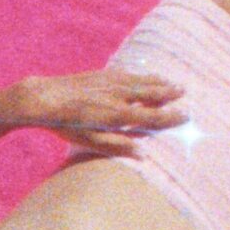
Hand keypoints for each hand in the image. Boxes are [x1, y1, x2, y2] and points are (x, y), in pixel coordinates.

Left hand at [2, 68, 185, 155]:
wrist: (44, 98)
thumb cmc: (66, 125)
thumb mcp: (90, 142)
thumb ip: (117, 147)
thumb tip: (143, 155)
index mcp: (117, 115)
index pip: (151, 117)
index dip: (170, 117)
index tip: (185, 116)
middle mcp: (118, 96)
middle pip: (151, 94)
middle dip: (169, 94)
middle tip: (185, 94)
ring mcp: (111, 82)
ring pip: (142, 81)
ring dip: (159, 82)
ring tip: (174, 83)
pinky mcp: (102, 74)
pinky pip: (129, 74)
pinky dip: (142, 75)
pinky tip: (147, 76)